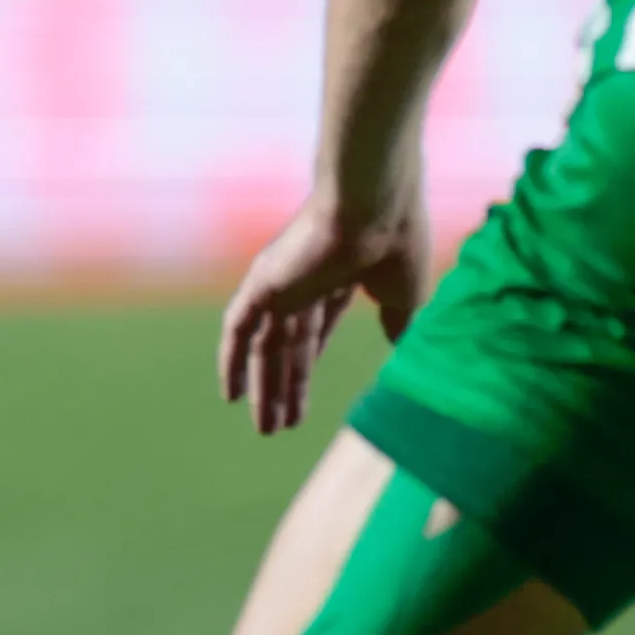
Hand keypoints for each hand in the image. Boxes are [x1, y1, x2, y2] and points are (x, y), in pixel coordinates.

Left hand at [217, 194, 430, 436]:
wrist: (375, 206)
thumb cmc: (397, 242)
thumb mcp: (404, 294)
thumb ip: (398, 321)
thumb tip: (400, 347)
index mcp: (339, 276)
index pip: (316, 329)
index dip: (309, 366)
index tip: (307, 399)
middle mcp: (305, 279)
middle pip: (289, 345)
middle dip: (286, 386)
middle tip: (281, 426)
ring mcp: (282, 281)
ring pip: (266, 345)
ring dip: (264, 388)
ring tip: (266, 429)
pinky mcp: (262, 283)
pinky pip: (237, 328)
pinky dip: (231, 361)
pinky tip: (230, 396)